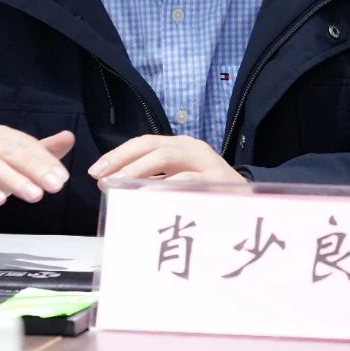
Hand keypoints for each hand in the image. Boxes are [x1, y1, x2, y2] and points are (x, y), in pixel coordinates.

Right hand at [0, 124, 74, 209]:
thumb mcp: (16, 161)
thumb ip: (42, 151)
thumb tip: (69, 137)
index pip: (25, 144)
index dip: (45, 159)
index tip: (63, 177)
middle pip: (11, 152)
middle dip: (35, 169)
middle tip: (55, 186)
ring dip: (15, 180)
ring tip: (35, 196)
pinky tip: (1, 200)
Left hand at [88, 135, 243, 188]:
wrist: (253, 207)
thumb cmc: (211, 198)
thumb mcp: (180, 184)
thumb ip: (153, 182)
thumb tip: (113, 187)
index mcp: (181, 147)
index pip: (143, 143)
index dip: (118, 155)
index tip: (96, 171)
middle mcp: (193, 148)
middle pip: (151, 146)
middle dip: (123, 161)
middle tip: (103, 180)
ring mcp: (207, 161)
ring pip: (166, 157)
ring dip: (138, 171)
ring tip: (119, 186)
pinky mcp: (218, 179)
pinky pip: (187, 180)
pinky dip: (166, 186)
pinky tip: (149, 197)